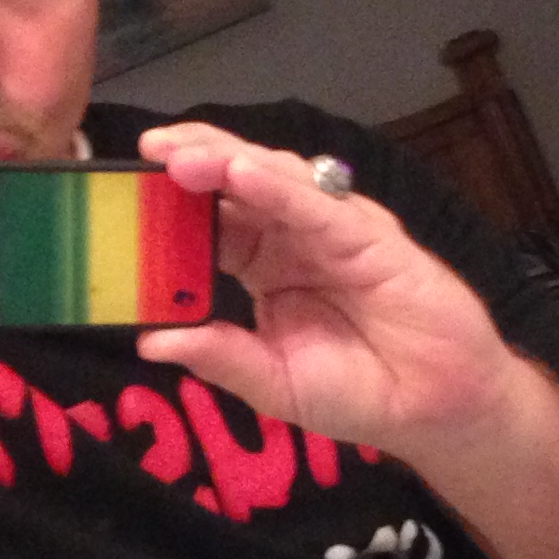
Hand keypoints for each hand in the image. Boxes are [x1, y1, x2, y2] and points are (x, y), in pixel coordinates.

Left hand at [134, 125, 532, 462]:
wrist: (435, 409)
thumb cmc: (359, 392)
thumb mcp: (274, 384)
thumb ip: (220, 358)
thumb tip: (150, 343)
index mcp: (265, 267)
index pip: (210, 224)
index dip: (170, 206)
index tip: (122, 195)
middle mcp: (295, 238)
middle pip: (236, 186)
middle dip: (192, 162)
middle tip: (145, 149)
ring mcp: (333, 232)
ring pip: (273, 181)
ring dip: (225, 162)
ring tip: (178, 155)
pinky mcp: (371, 238)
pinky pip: (317, 207)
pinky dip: (278, 188)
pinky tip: (240, 173)